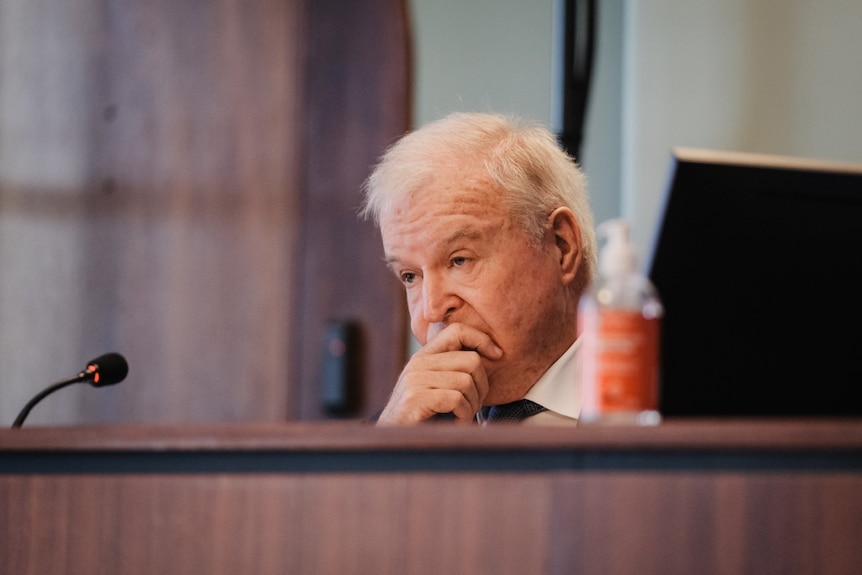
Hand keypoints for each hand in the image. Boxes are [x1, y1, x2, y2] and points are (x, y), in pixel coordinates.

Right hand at [375, 323, 502, 424]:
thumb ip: (454, 369)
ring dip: (472, 405)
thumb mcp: (436, 385)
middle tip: (475, 404)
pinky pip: (456, 399)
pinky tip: (457, 424)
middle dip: (482, 386)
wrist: (392, 440)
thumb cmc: (422, 416)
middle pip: (471, 360)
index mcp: (425, 355)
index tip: (497, 355)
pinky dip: (464, 416)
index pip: (457, 331)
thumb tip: (494, 354)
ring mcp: (415, 379)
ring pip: (466, 381)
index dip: (482, 339)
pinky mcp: (416, 397)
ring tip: (464, 416)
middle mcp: (419, 362)